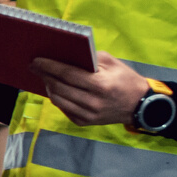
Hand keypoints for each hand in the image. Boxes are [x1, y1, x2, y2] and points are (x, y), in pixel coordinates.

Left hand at [29, 52, 148, 125]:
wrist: (140, 106)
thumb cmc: (125, 80)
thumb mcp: (113, 63)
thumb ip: (90, 58)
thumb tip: (65, 55)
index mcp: (101, 84)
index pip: (67, 74)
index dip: (49, 67)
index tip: (36, 60)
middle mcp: (93, 102)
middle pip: (59, 87)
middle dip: (45, 75)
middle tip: (36, 67)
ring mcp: (88, 114)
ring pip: (58, 100)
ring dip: (49, 87)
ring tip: (46, 77)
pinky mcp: (85, 122)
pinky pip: (64, 109)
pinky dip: (58, 98)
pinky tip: (56, 89)